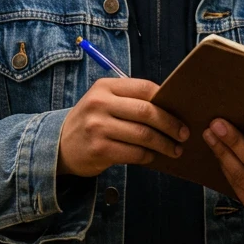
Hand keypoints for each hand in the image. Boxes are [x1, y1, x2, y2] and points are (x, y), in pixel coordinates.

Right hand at [56, 78, 190, 178]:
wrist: (59, 145)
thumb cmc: (92, 122)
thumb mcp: (104, 102)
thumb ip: (130, 100)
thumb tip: (170, 109)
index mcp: (105, 87)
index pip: (144, 88)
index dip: (166, 100)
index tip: (181, 111)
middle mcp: (100, 103)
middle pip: (146, 111)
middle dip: (170, 124)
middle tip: (184, 134)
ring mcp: (98, 127)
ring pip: (143, 135)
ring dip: (164, 144)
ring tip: (175, 149)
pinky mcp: (99, 149)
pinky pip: (134, 153)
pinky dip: (149, 156)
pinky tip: (154, 156)